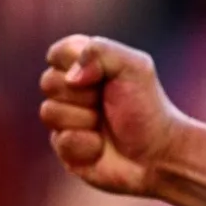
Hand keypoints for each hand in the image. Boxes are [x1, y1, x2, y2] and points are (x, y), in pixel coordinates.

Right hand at [40, 35, 187, 196]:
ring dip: (86, 120)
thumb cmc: (147, 106)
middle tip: (109, 102)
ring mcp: (65, 118)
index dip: (74, 63)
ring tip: (105, 125)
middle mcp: (72, 90)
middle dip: (84, 95)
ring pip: (49, 112)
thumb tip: (70, 76)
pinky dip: (87, 144)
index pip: (58, 53)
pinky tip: (101, 146)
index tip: (101, 76)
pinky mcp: (63, 147)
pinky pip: (60, 140)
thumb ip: (101, 52)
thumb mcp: (135, 67)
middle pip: (48, 82)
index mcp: (88, 65)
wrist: (156, 153)